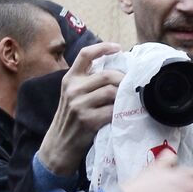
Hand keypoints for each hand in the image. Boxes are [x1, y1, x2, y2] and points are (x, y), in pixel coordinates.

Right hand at [38, 41, 122, 175]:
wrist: (60, 143)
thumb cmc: (71, 117)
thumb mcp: (72, 94)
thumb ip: (88, 81)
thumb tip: (116, 69)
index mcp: (70, 79)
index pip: (85, 54)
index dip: (103, 47)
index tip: (117, 47)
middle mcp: (73, 89)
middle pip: (107, 75)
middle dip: (124, 79)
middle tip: (132, 84)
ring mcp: (80, 105)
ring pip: (112, 92)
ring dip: (124, 95)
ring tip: (129, 99)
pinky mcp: (88, 120)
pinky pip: (112, 110)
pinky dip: (121, 110)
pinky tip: (123, 112)